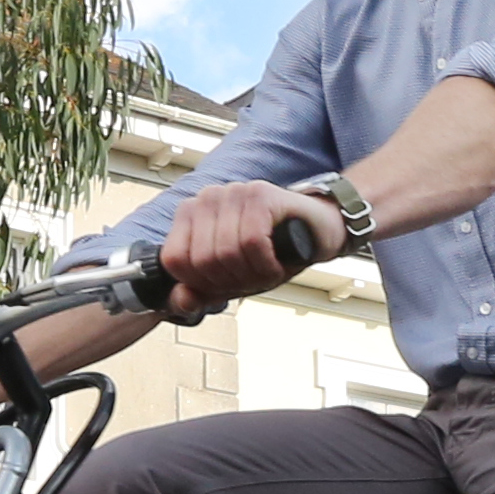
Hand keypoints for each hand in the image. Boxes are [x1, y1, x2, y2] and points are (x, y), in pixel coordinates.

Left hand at [164, 181, 351, 308]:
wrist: (319, 231)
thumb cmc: (275, 252)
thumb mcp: (232, 278)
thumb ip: (201, 291)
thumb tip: (182, 300)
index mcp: (190, 213)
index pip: (175, 261)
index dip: (202, 285)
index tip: (229, 283)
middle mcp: (207, 197)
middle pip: (202, 261)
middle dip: (232, 282)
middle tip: (255, 277)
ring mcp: (233, 192)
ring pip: (226, 253)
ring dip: (253, 275)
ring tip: (268, 269)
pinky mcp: (260, 195)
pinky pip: (252, 243)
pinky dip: (266, 264)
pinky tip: (277, 263)